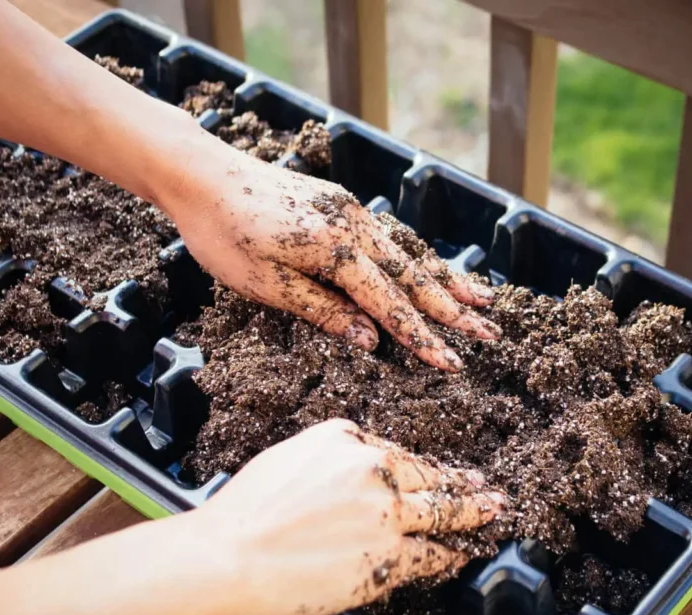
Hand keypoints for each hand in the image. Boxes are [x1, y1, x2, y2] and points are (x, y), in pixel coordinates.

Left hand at [166, 148, 500, 370]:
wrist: (201, 175)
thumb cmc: (224, 235)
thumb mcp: (267, 285)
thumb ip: (324, 312)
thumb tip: (372, 341)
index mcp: (336, 250)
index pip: (390, 304)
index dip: (421, 337)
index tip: (452, 362)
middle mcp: (354, 227)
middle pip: (412, 278)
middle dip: (453, 311)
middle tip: (490, 334)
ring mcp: (350, 212)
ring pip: (407, 255)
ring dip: (444, 282)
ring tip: (480, 301)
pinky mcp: (340, 206)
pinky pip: (390, 239)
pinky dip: (416, 259)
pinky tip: (430, 269)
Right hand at [190, 419, 504, 614]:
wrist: (228, 557)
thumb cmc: (243, 514)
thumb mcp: (288, 459)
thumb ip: (329, 461)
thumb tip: (351, 479)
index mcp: (345, 438)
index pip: (396, 454)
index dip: (422, 469)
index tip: (438, 473)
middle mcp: (373, 469)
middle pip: (429, 477)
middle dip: (461, 483)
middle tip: (486, 488)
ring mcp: (387, 514)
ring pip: (443, 510)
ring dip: (473, 513)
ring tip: (493, 512)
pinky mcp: (390, 557)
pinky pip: (432, 554)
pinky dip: (451, 554)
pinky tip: (463, 553)